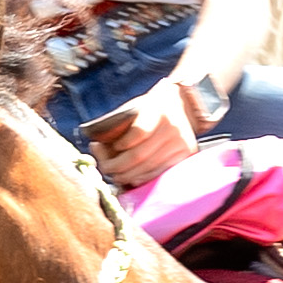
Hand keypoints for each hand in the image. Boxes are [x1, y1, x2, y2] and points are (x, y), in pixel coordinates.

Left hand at [82, 88, 203, 186]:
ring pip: (148, 168)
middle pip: (140, 155)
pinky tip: (130, 177)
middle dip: (117, 166)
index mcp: (158, 110)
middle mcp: (173, 127)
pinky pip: (158, 174)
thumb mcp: (135, 108)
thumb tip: (96, 147)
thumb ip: (118, 126)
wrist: (182, 104)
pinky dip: (141, 178)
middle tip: (105, 167)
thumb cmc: (150, 108)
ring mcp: (181, 143)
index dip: (121, 144)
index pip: (138, 132)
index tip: (109, 146)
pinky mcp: (185, 156)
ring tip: (114, 174)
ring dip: (126, 175)